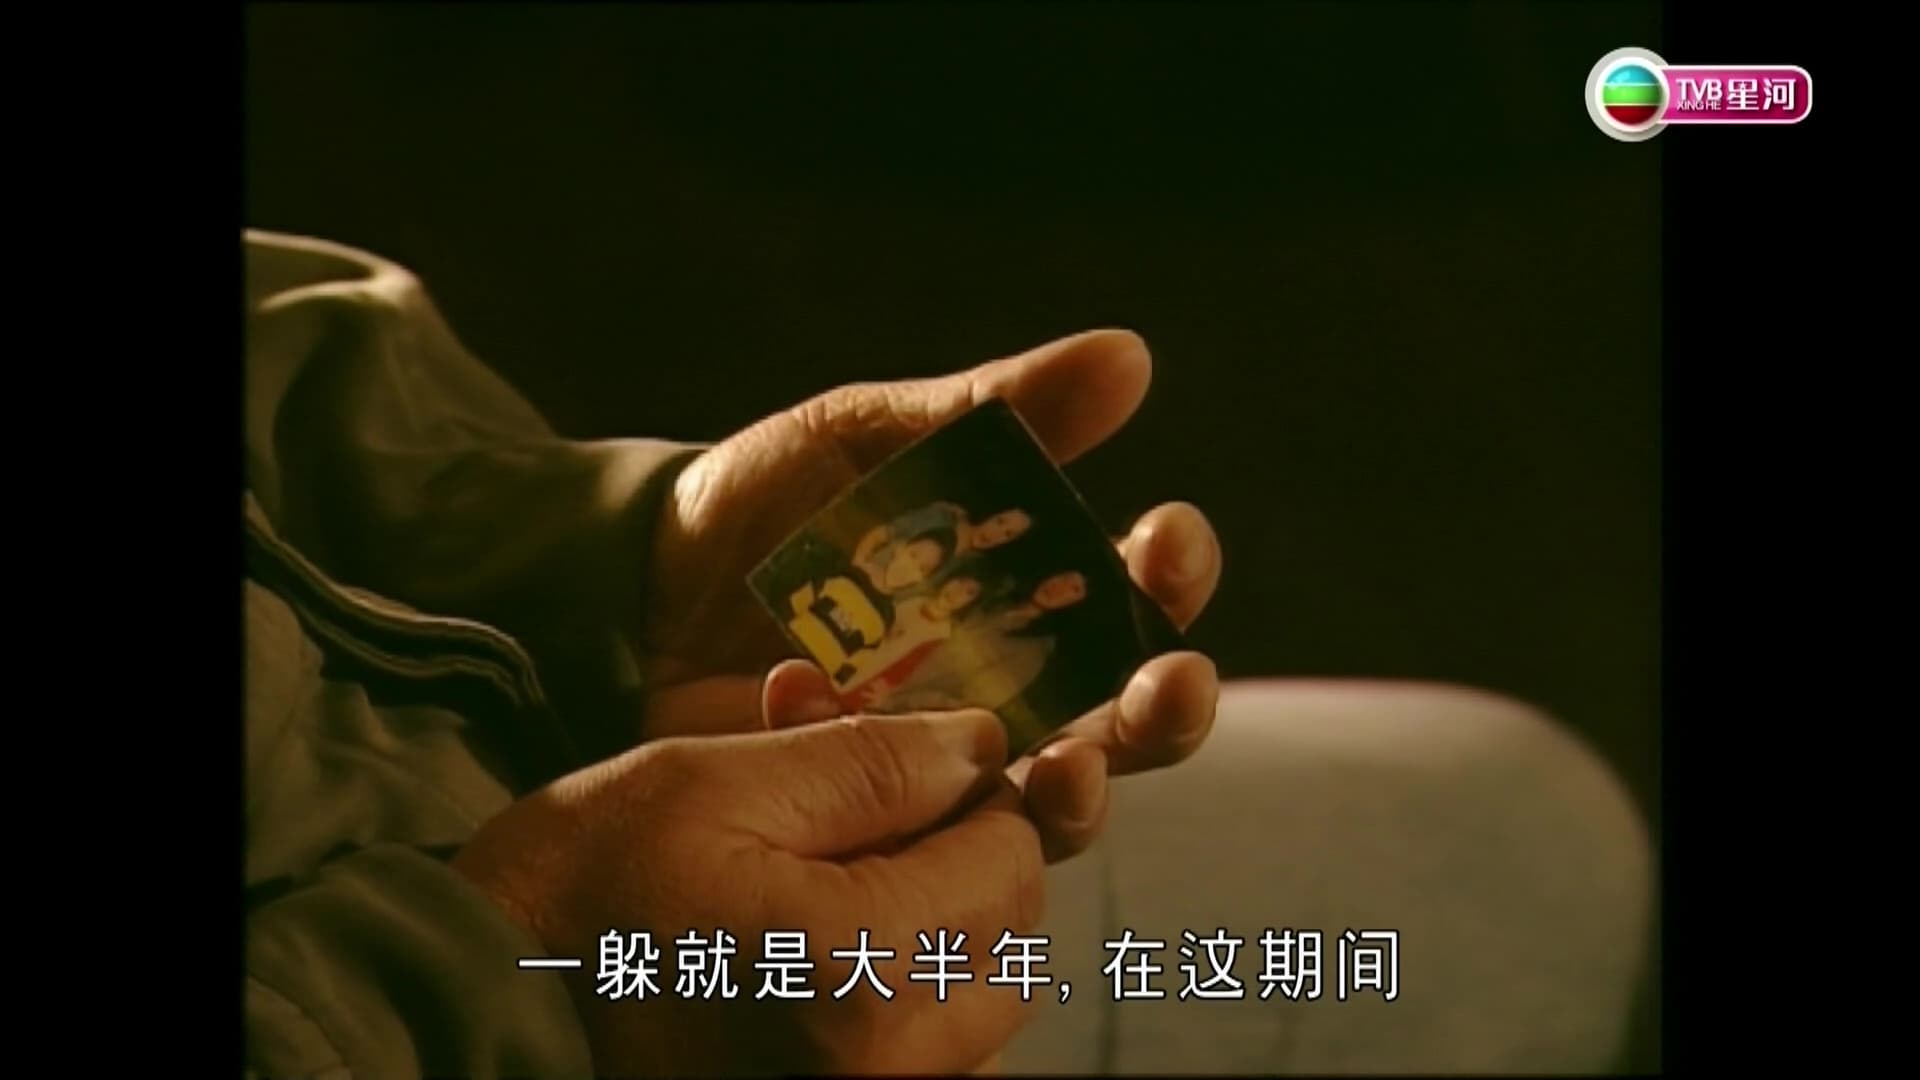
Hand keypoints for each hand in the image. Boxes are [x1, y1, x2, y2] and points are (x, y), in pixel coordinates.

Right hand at [453, 709, 1043, 1075]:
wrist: (476, 1008)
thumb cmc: (577, 887)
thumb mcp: (711, 783)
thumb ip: (867, 762)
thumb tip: (979, 747)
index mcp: (861, 965)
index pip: (1010, 860)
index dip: (974, 795)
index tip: (913, 765)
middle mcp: (889, 1062)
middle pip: (1009, 942)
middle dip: (964, 863)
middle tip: (875, 816)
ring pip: (973, 1003)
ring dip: (936, 924)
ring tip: (836, 871)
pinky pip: (922, 1051)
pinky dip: (898, 986)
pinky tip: (820, 937)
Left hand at [634, 331, 1223, 860]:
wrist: (624, 595)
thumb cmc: (760, 507)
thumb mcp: (864, 440)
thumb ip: (985, 410)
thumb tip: (1128, 356)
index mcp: (1025, 588)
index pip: (1137, 587)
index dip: (1172, 568)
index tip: (1165, 538)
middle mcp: (1011, 688)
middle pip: (1129, 715)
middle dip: (1168, 705)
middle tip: (1170, 681)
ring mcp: (946, 766)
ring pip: (1057, 803)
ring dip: (1084, 792)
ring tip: (1067, 768)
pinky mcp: (874, 827)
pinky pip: (924, 841)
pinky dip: (905, 802)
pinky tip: (822, 715)